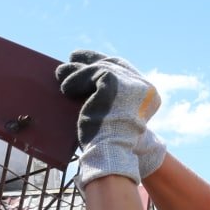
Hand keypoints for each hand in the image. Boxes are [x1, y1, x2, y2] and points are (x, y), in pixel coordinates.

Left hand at [56, 50, 166, 187]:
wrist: (110, 153)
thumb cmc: (108, 143)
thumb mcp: (115, 116)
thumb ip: (111, 98)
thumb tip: (89, 82)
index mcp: (149, 95)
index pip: (126, 72)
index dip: (107, 64)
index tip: (90, 61)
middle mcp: (143, 86)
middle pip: (114, 64)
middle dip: (92, 59)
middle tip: (74, 56)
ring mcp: (129, 82)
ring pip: (99, 68)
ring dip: (77, 70)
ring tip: (60, 73)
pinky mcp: (112, 81)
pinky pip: (89, 73)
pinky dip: (75, 80)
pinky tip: (65, 88)